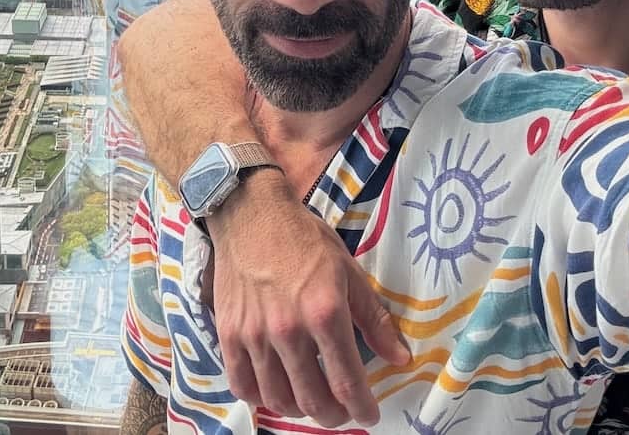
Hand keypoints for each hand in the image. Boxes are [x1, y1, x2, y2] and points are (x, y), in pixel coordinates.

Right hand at [206, 172, 410, 426]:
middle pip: (313, 400)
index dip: (362, 408)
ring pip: (278, 399)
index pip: (347, 381)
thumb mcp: (348, 271)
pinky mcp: (228, 334)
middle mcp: (288, 330)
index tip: (368, 415)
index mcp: (324, 312)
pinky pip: (242, 385)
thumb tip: (400, 358)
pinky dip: (260, 398)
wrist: (251, 214)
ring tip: (310, 401)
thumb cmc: (303, 239)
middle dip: (333, 416)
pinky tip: (274, 389)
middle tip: (341, 411)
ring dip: (299, 410)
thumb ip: (373, 319)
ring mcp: (254, 335)